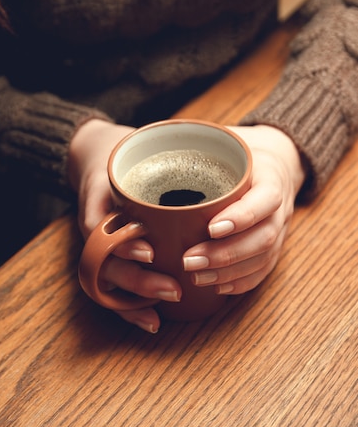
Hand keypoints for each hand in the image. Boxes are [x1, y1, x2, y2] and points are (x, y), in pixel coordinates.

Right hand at [68, 119, 180, 332]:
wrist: (98, 161)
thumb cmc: (119, 165)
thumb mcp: (128, 164)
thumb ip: (152, 176)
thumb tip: (206, 182)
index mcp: (98, 213)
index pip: (102, 235)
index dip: (125, 247)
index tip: (150, 252)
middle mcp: (96, 238)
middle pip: (108, 269)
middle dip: (139, 283)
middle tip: (173, 289)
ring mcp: (100, 253)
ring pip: (110, 287)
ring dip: (136, 302)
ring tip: (165, 309)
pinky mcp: (110, 264)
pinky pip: (115, 294)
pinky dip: (131, 311)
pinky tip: (154, 322)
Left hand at [182, 125, 305, 295]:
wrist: (275, 161)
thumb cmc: (239, 152)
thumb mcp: (225, 139)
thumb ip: (197, 146)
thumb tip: (145, 147)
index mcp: (271, 176)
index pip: (264, 200)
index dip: (241, 217)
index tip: (211, 228)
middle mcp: (280, 207)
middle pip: (263, 237)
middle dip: (225, 254)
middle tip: (189, 260)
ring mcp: (281, 229)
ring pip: (262, 258)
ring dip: (228, 272)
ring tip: (196, 276)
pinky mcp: (274, 246)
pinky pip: (263, 270)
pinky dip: (240, 282)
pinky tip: (216, 287)